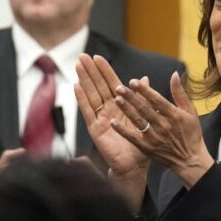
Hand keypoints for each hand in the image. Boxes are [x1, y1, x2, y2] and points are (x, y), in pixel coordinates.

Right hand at [75, 53, 149, 178]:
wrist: (135, 165)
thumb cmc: (141, 142)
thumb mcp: (144, 117)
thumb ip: (143, 97)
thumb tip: (144, 78)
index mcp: (121, 106)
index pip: (112, 84)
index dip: (104, 71)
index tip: (98, 56)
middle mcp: (109, 110)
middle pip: (98, 86)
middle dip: (91, 71)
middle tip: (82, 55)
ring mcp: (100, 118)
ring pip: (91, 95)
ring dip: (84, 80)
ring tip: (78, 65)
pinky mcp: (95, 129)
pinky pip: (87, 111)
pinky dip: (81, 99)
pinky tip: (75, 86)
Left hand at [107, 70, 214, 189]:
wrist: (190, 160)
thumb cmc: (191, 133)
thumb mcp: (190, 111)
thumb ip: (180, 93)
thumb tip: (173, 74)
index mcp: (174, 115)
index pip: (157, 100)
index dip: (145, 90)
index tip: (134, 81)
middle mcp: (164, 126)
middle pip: (145, 109)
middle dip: (131, 97)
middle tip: (119, 87)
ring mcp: (155, 138)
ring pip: (138, 121)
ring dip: (126, 110)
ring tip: (116, 99)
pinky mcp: (148, 148)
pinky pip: (133, 137)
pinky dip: (123, 130)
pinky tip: (113, 122)